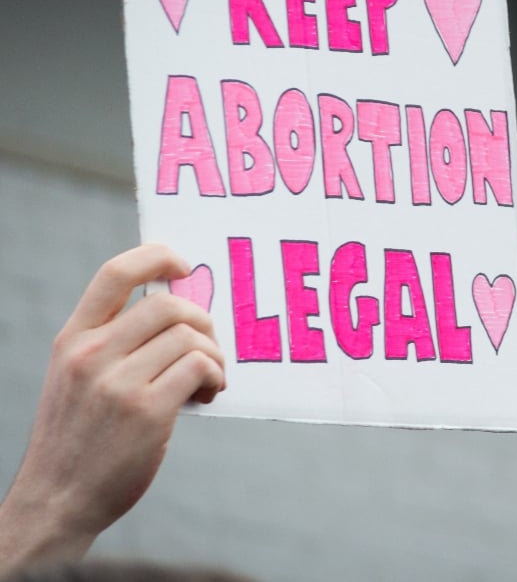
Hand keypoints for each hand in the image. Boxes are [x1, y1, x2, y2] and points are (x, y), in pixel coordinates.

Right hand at [0, 245, 225, 570]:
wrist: (58, 500)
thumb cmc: (80, 437)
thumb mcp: (76, 377)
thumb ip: (113, 342)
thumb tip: (179, 311)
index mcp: (73, 340)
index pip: (115, 273)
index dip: (156, 257)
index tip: (183, 266)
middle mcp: (91, 355)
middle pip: (169, 305)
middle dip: (202, 321)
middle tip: (208, 348)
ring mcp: (117, 383)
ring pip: (191, 336)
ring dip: (215, 355)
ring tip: (209, 379)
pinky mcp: (147, 411)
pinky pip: (200, 367)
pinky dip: (216, 376)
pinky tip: (209, 394)